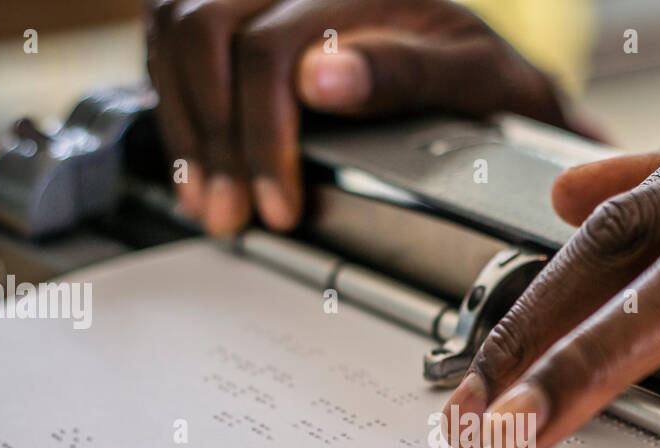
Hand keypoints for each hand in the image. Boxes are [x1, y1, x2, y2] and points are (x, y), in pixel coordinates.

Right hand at [145, 0, 568, 235]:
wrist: (485, 77)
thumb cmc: (484, 82)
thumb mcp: (474, 79)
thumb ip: (403, 74)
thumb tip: (322, 79)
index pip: (269, 48)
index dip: (263, 136)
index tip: (280, 206)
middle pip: (204, 32)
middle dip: (214, 139)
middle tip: (233, 214)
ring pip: (176, 29)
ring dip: (186, 125)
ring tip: (210, 201)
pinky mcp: (240, 8)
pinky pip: (173, 36)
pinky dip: (177, 104)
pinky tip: (197, 162)